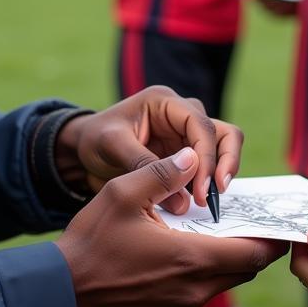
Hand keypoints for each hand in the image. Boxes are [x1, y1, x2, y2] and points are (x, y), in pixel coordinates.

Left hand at [56, 86, 242, 212]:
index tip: (202, 189)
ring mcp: (185, 135)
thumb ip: (146, 167)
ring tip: (209, 202)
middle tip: (216, 195)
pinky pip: (206, 168)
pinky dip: (207, 184)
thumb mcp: (113, 147)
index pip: (199, 125)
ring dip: (220, 174)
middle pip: (222, 132)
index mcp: (164, 102)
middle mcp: (181, 114)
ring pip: (221, 148)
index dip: (206, 157)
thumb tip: (184, 202)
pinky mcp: (184, 156)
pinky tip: (200, 204)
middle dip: (224, 162)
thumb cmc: (94, 140)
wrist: (83, 152)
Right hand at [57, 147, 287, 306]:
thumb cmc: (92, 241)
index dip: (272, 239)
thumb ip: (163, 172)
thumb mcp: (123, 192)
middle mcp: (194, 291)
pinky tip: (183, 253)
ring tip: (214, 232)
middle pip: (243, 270)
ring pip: (222, 283)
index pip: (253, 254)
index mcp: (192, 260)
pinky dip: (202, 275)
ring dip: (224, 260)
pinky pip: (199, 295)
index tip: (279, 223)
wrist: (60, 294)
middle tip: (249, 220)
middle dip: (250, 245)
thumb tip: (193, 156)